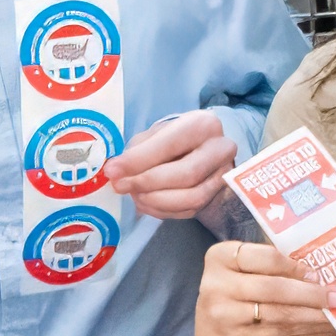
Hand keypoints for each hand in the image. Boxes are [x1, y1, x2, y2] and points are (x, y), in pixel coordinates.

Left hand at [117, 110, 239, 221]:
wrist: (199, 152)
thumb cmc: (173, 140)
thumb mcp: (155, 135)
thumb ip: (137, 151)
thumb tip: (115, 171)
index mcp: (203, 125)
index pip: (171, 144)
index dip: (139, 160)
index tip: (113, 170)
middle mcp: (221, 149)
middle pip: (186, 174)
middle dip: (147, 183)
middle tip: (120, 186)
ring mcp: (223, 176)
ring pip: (191, 198)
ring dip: (156, 201)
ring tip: (134, 195)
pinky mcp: (217, 196)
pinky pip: (190, 210)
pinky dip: (162, 210)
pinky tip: (146, 203)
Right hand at [192, 238, 332, 335]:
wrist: (210, 330)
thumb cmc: (237, 290)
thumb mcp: (244, 269)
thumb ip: (272, 264)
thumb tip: (320, 270)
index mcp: (220, 256)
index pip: (265, 257)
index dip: (295, 266)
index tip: (317, 273)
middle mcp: (215, 285)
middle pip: (273, 287)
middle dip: (310, 293)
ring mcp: (221, 315)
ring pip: (277, 313)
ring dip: (311, 313)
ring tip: (333, 311)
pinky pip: (275, 332)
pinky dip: (301, 327)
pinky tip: (317, 324)